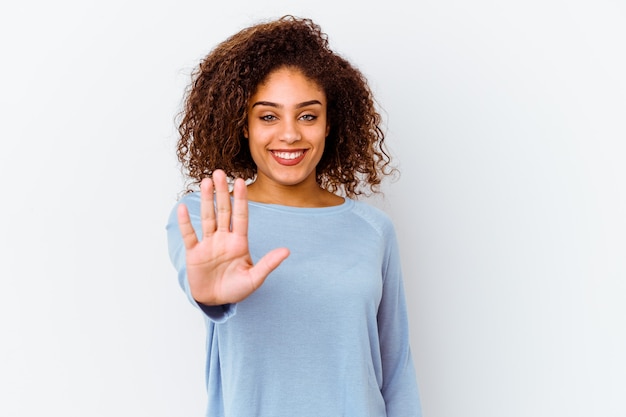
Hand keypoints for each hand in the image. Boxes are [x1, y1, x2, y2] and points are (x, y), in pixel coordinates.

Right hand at [177, 169, 289, 304]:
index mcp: (239, 242)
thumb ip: (268, 264)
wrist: (216, 301)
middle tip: (220, 172)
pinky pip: (190, 235)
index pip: (241, 216)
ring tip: (205, 181)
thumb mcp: (255, 279)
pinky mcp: (194, 253)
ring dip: (206, 200)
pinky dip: (186, 222)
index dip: (240, 199)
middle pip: (223, 211)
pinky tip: (184, 207)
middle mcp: (224, 238)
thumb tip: (286, 251)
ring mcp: (208, 244)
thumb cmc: (236, 289)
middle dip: (222, 192)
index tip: (240, 182)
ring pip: (207, 218)